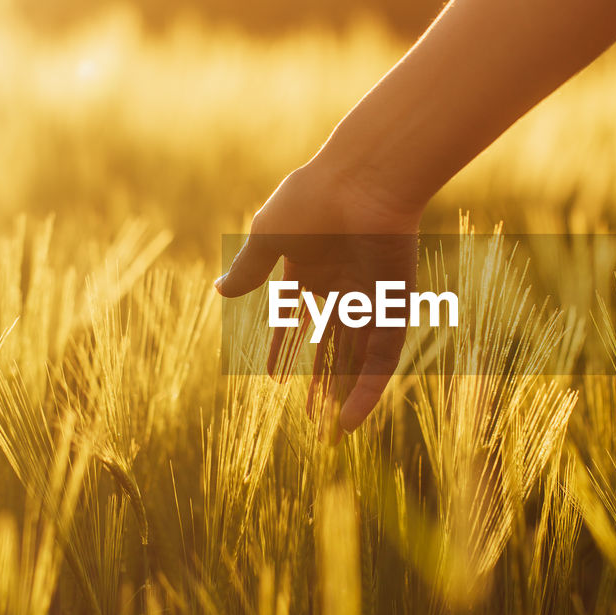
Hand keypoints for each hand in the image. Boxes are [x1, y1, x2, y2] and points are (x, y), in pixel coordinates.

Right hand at [214, 157, 421, 434]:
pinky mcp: (395, 308)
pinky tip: (351, 419)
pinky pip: (382, 358)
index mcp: (309, 265)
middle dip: (318, 381)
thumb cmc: (313, 200)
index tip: (272, 379)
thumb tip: (220, 291)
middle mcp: (341, 285)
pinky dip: (368, 389)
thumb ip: (249, 269)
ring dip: (341, 394)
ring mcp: (370, 299)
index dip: (283, 348)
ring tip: (327, 433)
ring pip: (354, 358)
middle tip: (308, 419)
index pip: (294, 317)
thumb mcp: (269, 237)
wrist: (365, 181)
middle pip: (328, 344)